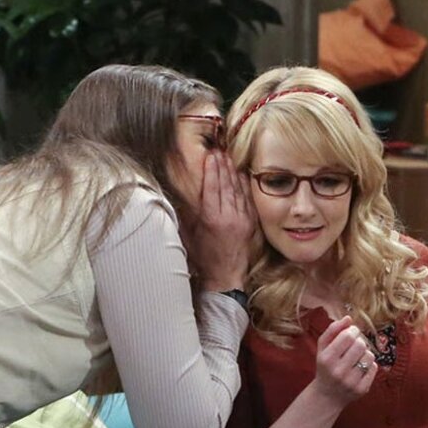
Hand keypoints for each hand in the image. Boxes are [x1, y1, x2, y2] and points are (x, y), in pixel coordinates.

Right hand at [191, 150, 255, 293]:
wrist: (226, 276)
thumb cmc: (204, 258)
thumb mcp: (189, 237)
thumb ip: (185, 215)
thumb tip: (177, 196)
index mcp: (212, 220)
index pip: (212, 188)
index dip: (211, 169)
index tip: (210, 155)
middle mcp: (229, 217)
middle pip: (225, 185)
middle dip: (222, 166)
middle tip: (219, 150)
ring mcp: (242, 219)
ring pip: (237, 190)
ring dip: (232, 172)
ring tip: (228, 157)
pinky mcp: (250, 223)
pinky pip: (247, 199)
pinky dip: (243, 185)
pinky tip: (240, 175)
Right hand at [307, 315, 376, 405]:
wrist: (327, 396)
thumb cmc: (325, 367)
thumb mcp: (322, 348)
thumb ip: (332, 330)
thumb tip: (349, 318)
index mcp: (327, 359)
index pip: (347, 336)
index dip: (353, 330)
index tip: (352, 332)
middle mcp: (338, 371)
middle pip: (360, 345)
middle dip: (360, 341)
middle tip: (355, 345)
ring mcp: (351, 381)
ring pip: (369, 355)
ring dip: (365, 353)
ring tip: (357, 357)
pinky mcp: (362, 389)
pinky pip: (374, 368)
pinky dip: (369, 365)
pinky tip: (361, 368)